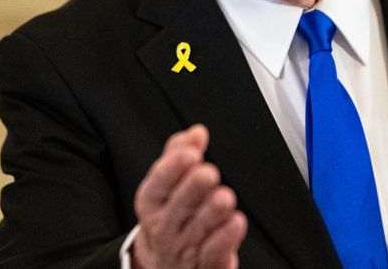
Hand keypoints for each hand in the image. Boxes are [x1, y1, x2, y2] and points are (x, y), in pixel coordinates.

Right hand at [131, 125, 246, 268]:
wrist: (164, 264)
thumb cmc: (169, 216)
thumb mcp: (165, 185)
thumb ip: (178, 154)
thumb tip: (197, 132)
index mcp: (151, 202)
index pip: (158, 184)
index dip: (173, 168)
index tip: (190, 153)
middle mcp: (164, 226)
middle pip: (178, 206)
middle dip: (193, 188)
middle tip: (208, 173)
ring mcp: (183, 247)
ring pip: (198, 228)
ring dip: (212, 212)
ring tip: (224, 196)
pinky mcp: (205, 264)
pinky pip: (214, 252)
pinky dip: (226, 238)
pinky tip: (236, 222)